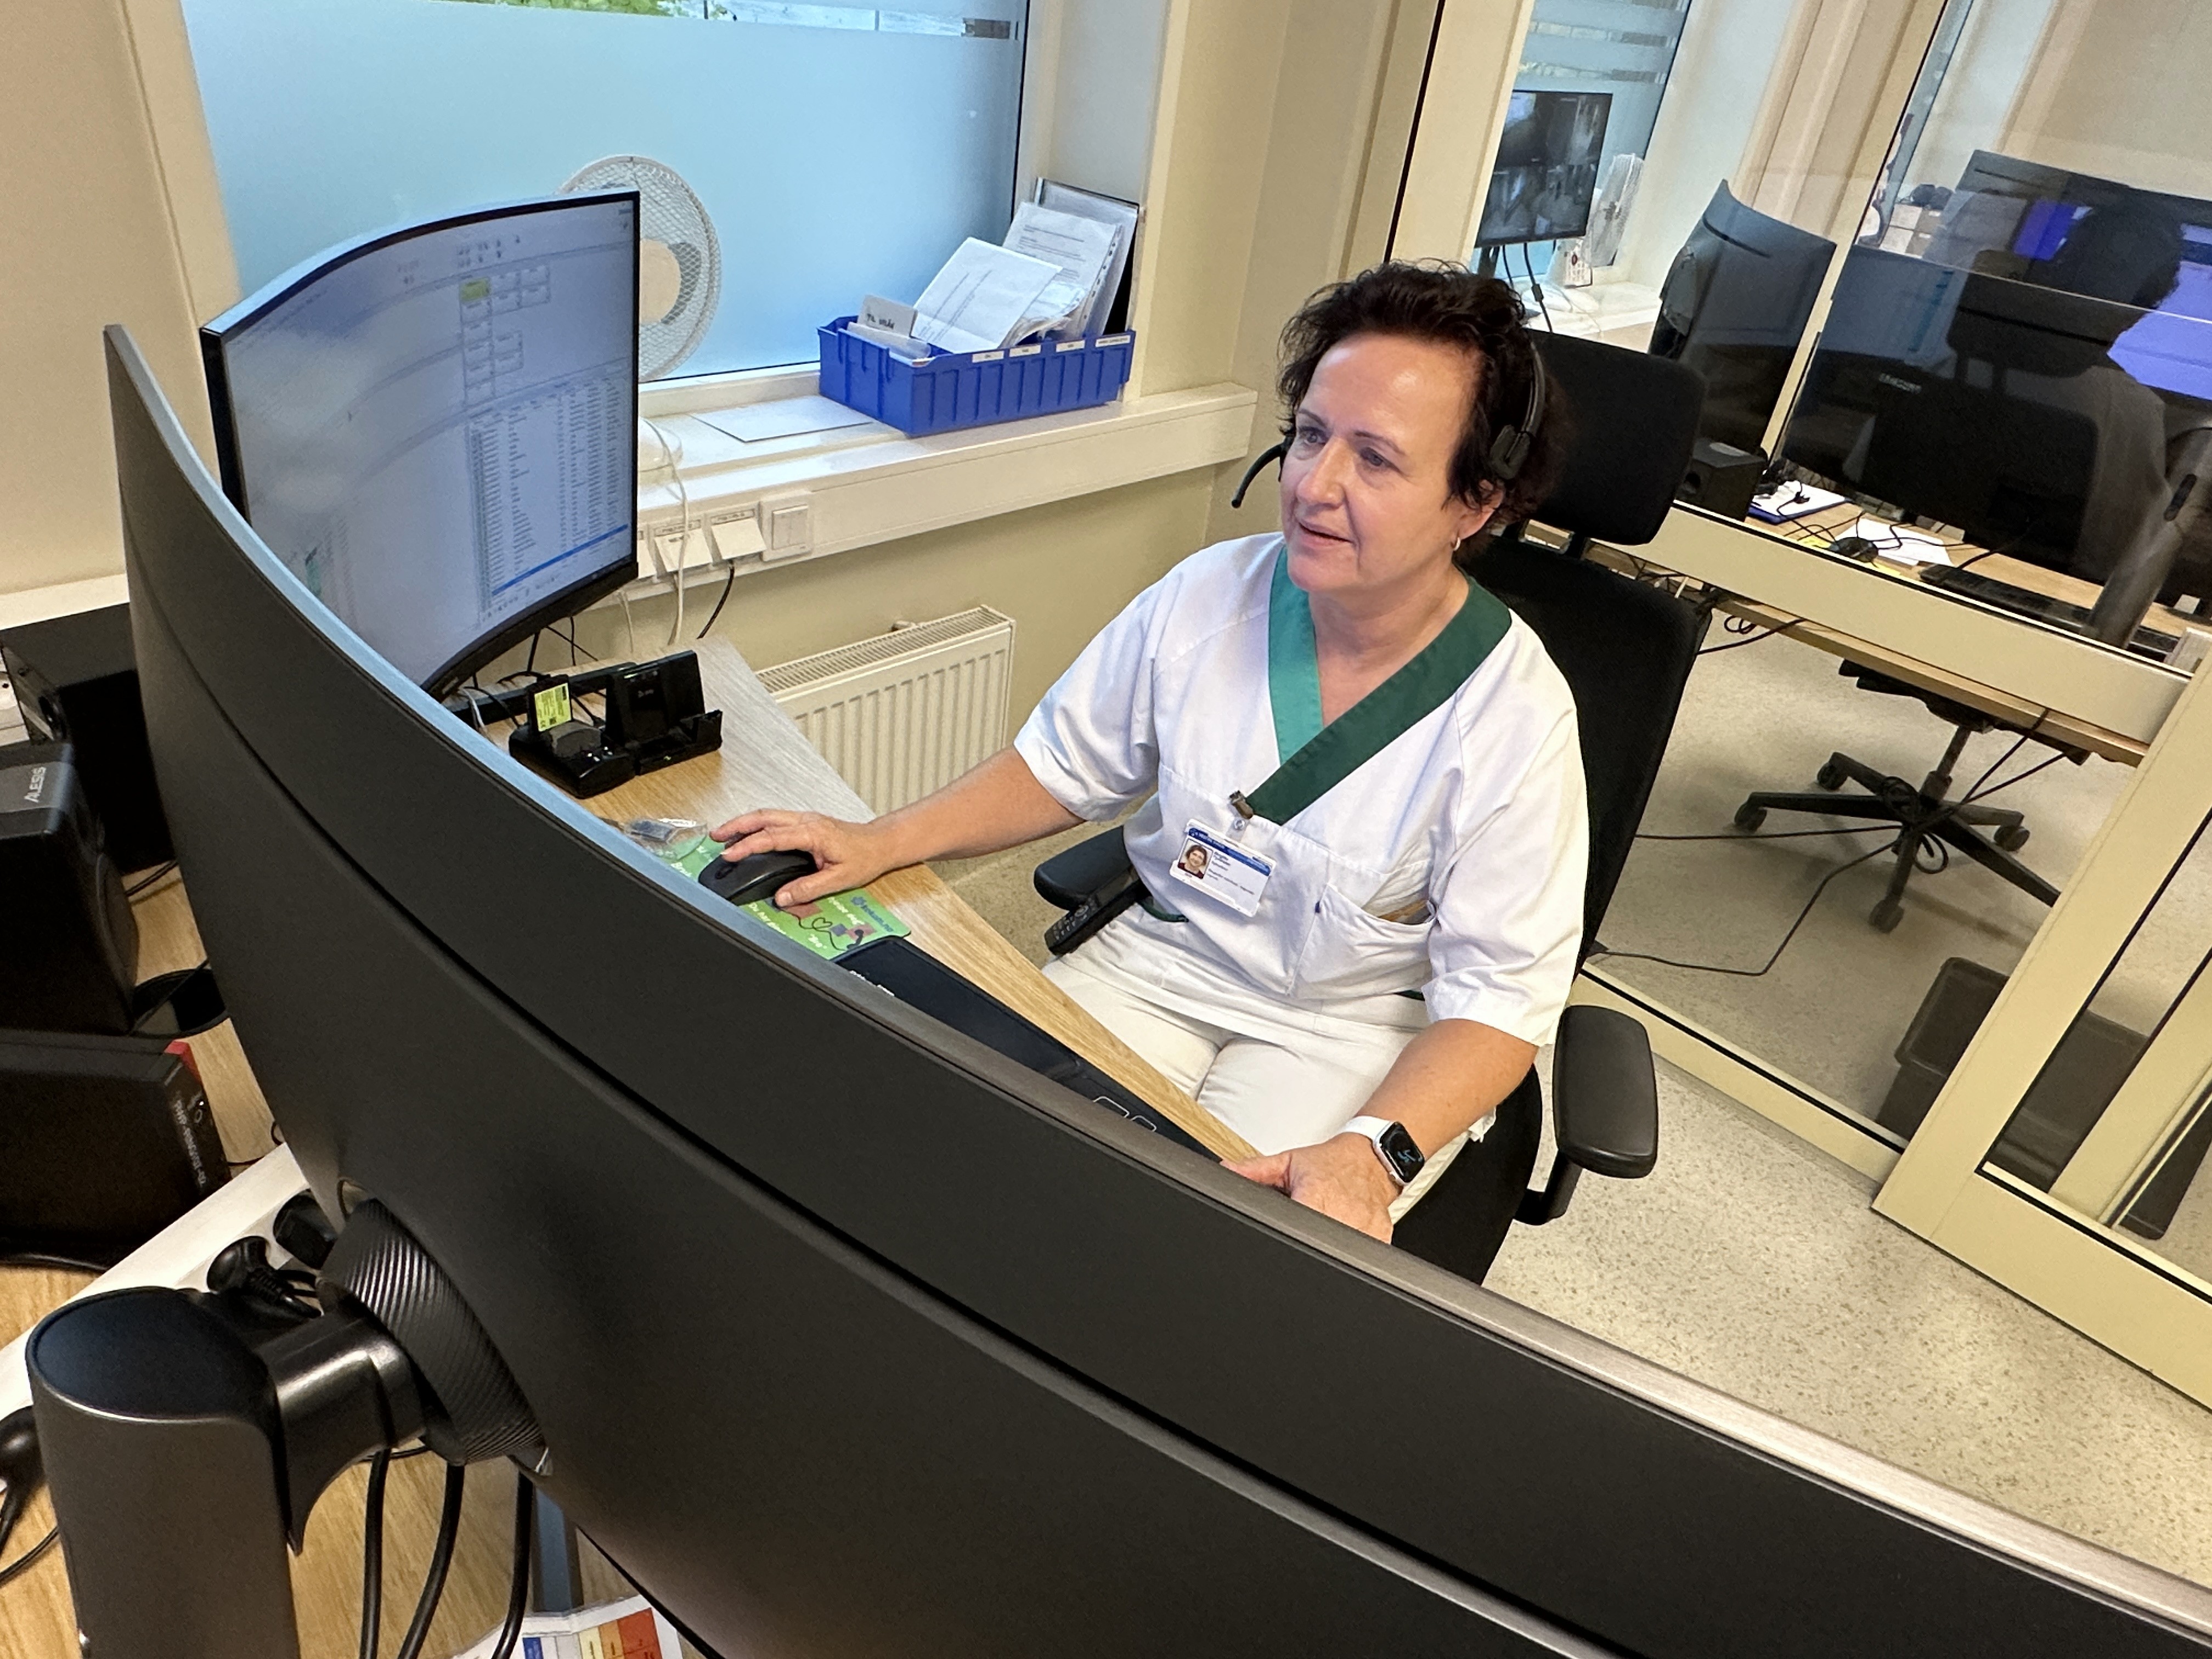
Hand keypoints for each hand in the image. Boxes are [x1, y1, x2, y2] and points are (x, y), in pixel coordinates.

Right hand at [708, 808, 901, 907]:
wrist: (881, 844)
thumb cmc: (865, 857)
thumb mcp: (839, 879)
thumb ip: (808, 889)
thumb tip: (783, 897)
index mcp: (813, 833)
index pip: (772, 838)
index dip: (748, 845)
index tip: (730, 854)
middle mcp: (806, 821)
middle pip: (763, 817)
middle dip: (736, 826)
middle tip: (716, 837)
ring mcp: (805, 819)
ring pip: (768, 815)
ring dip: (744, 823)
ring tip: (724, 835)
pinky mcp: (806, 822)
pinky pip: (775, 819)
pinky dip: (757, 824)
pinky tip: (748, 833)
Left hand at [1224, 1133, 1398, 1242]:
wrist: (1371, 1158)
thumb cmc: (1331, 1163)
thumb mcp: (1289, 1163)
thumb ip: (1254, 1171)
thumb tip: (1225, 1172)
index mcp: (1316, 1194)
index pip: (1300, 1227)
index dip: (1289, 1239)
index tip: (1285, 1241)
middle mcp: (1342, 1212)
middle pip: (1319, 1245)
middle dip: (1305, 1245)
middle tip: (1302, 1237)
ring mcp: (1364, 1227)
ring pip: (1341, 1255)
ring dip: (1328, 1251)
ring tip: (1323, 1236)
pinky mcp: (1379, 1236)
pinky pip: (1364, 1255)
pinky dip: (1351, 1256)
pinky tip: (1342, 1242)